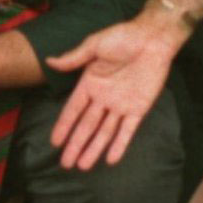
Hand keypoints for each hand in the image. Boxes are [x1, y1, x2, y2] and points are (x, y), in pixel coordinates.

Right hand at [47, 7, 188, 169]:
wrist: (153, 38)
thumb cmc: (123, 37)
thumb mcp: (95, 45)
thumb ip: (74, 58)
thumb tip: (49, 61)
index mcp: (90, 83)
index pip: (74, 110)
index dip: (64, 126)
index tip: (55, 142)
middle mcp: (103, 98)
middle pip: (87, 126)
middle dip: (76, 144)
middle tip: (65, 164)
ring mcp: (121, 105)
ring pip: (105, 132)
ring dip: (94, 149)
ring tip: (83, 166)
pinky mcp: (138, 108)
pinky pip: (127, 130)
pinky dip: (120, 145)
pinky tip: (111, 159)